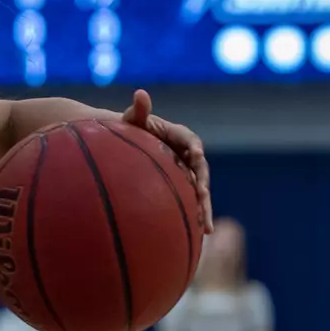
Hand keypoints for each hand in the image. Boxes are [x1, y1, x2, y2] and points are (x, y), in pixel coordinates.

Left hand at [118, 89, 212, 232]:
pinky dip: (192, 216)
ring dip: (203, 209)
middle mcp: (188, 155)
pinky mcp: (180, 185)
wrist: (124, 145)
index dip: (196, 154)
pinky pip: (189, 201)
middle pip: (201, 173)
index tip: (196, 162)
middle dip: (204, 191)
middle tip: (203, 205)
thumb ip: (138, 109)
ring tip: (205, 230)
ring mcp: (185, 172)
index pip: (193, 144)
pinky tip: (196, 237)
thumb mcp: (132, 119)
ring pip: (198, 191)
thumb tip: (140, 93)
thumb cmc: (127, 129)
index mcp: (180, 136)